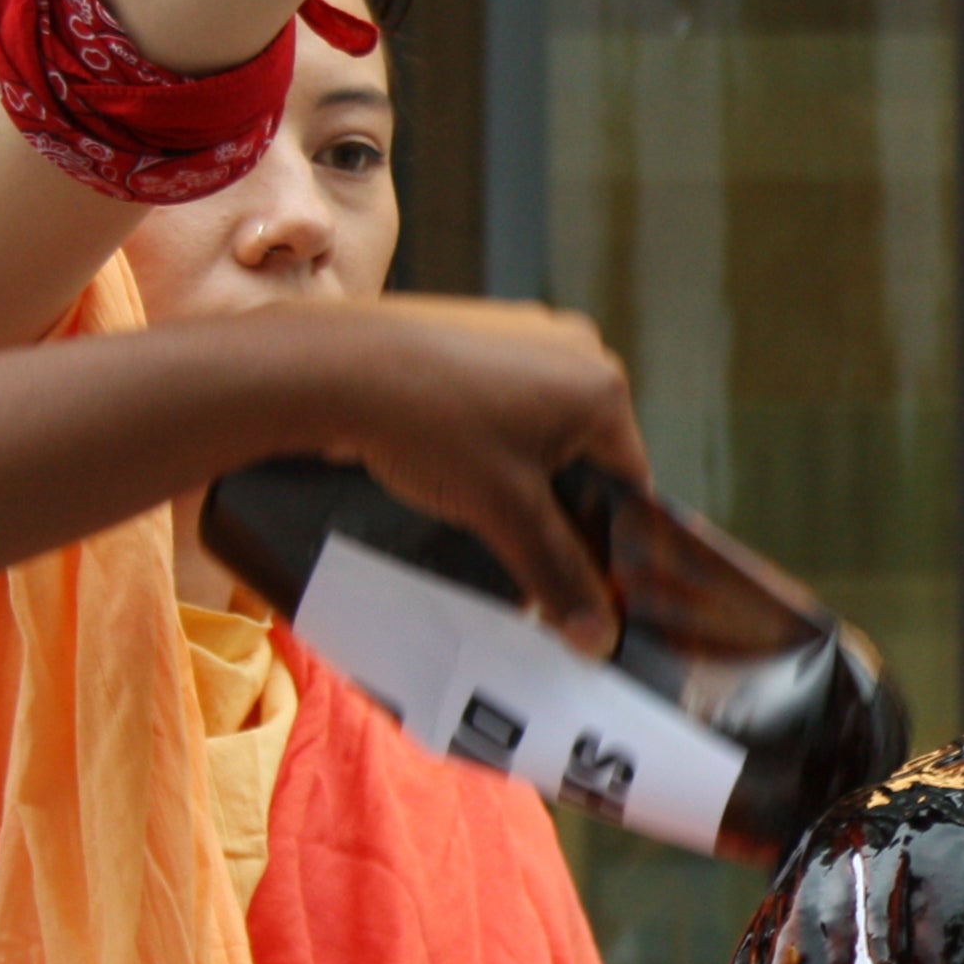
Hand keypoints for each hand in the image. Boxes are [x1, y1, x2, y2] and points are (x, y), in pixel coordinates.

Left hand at [294, 298, 652, 656]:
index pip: (629, 480)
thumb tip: (600, 641)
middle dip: (558, 497)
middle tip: (514, 531)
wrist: (334, 366)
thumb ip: (558, 575)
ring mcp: (528, 327)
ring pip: (545, 420)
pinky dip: (491, 425)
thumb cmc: (435, 432)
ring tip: (472, 490)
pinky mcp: (481, 322)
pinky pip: (507, 389)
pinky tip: (448, 448)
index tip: (570, 566)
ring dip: (522, 463)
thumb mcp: (505, 513)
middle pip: (589, 449)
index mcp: (604, 388)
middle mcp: (578, 347)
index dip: (603, 533)